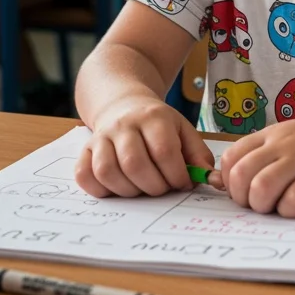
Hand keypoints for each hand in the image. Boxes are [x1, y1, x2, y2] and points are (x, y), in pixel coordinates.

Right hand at [74, 94, 213, 197]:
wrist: (123, 104)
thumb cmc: (158, 125)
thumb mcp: (183, 130)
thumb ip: (199, 155)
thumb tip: (211, 179)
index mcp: (154, 117)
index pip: (164, 151)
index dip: (176, 175)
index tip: (182, 184)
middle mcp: (124, 124)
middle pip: (134, 163)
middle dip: (153, 186)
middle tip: (162, 188)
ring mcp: (101, 137)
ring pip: (107, 171)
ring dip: (128, 190)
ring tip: (141, 188)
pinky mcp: (84, 150)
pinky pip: (84, 175)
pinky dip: (100, 189)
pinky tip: (117, 187)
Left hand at [217, 112, 294, 217]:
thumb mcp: (291, 137)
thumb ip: (262, 155)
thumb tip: (224, 182)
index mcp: (272, 133)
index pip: (230, 157)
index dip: (229, 182)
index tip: (243, 192)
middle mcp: (284, 143)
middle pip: (240, 175)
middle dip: (243, 199)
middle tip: (259, 204)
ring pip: (262, 188)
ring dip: (264, 206)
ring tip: (277, 207)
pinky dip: (290, 211)